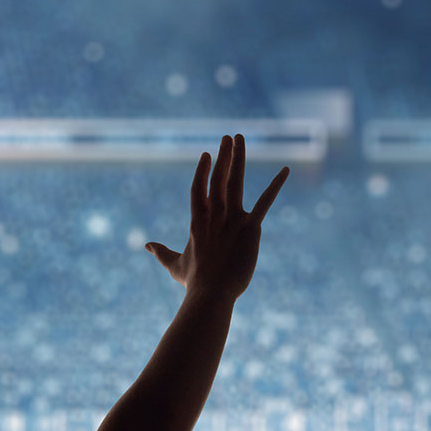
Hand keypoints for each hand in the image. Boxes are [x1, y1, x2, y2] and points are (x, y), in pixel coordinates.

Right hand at [146, 134, 289, 302]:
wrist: (211, 293)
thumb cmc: (194, 283)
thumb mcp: (174, 265)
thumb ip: (160, 252)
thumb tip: (146, 245)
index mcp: (198, 221)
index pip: (198, 188)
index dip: (203, 170)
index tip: (207, 154)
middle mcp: (214, 215)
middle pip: (218, 178)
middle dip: (223, 156)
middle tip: (228, 137)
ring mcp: (232, 219)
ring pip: (236, 181)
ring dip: (239, 158)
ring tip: (240, 139)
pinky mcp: (250, 227)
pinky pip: (265, 202)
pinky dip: (276, 185)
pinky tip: (285, 170)